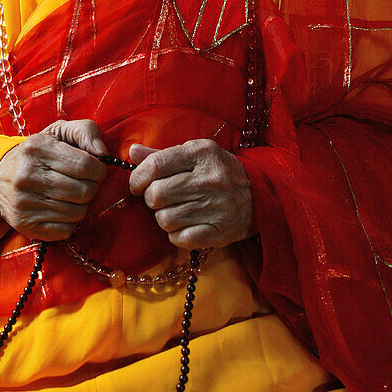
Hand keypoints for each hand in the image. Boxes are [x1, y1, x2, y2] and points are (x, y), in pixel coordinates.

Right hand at [0, 119, 107, 240]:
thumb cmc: (38, 153)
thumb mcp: (59, 132)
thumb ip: (86, 131)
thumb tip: (103, 153)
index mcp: (37, 149)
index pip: (85, 165)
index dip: (98, 170)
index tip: (94, 170)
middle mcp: (27, 176)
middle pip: (85, 191)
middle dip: (91, 187)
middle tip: (82, 182)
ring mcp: (24, 203)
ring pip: (78, 213)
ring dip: (81, 205)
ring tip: (70, 195)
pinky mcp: (26, 225)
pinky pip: (67, 230)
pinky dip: (70, 221)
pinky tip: (61, 209)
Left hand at [128, 139, 252, 249]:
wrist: (260, 195)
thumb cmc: (219, 172)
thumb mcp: (195, 154)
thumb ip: (162, 154)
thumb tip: (132, 152)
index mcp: (201, 154)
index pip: (156, 165)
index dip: (138, 177)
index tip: (138, 184)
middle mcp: (209, 179)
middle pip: (156, 194)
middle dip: (151, 198)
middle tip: (160, 198)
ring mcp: (216, 207)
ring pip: (164, 219)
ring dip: (163, 217)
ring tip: (176, 210)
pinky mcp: (219, 232)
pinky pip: (179, 238)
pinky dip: (176, 234)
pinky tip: (185, 225)